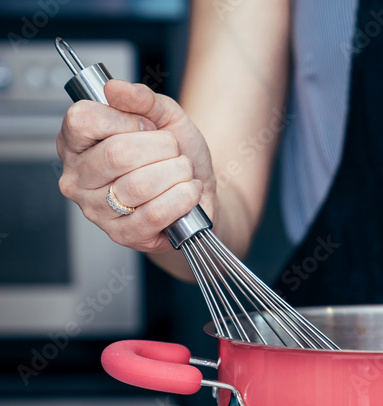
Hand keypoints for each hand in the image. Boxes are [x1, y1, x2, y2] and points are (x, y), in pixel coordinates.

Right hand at [56, 80, 216, 252]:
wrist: (200, 190)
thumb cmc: (176, 155)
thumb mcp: (164, 116)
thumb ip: (142, 98)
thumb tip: (114, 88)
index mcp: (76, 143)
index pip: (83, 119)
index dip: (126, 119)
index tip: (146, 127)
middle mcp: (78, 178)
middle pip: (118, 153)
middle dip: (161, 147)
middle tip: (171, 152)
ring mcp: (97, 211)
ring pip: (141, 184)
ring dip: (177, 173)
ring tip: (181, 172)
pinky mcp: (123, 235)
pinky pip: (157, 212)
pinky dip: (184, 197)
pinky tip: (188, 191)